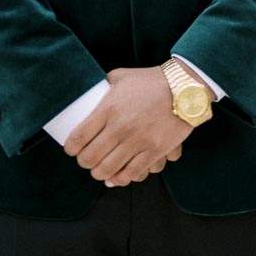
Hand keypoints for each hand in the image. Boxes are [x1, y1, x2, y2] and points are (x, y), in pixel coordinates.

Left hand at [63, 66, 191, 186]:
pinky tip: (116, 177)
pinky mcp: (154, 151)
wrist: (183, 87)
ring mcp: (138, 140)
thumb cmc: (151, 80)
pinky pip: (132, 173)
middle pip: (91, 157)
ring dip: (100, 173)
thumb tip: (95, 91)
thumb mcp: (122, 76)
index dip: (71, 148)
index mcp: (109, 108)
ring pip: (109, 169)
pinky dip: (121, 179)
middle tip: (85, 161)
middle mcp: (120, 127)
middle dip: (84, 163)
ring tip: (99, 170)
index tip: (71, 150)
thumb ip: (106, 85)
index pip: (79, 136)